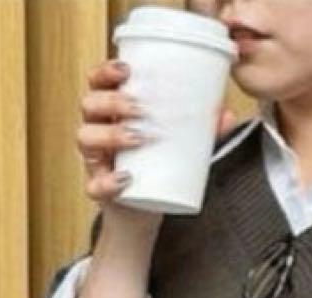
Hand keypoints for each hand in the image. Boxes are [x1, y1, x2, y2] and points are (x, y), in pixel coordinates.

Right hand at [77, 57, 239, 213]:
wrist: (143, 214)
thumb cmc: (155, 171)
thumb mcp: (177, 146)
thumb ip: (200, 132)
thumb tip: (226, 115)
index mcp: (110, 113)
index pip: (97, 83)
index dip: (105, 72)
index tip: (126, 69)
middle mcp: (96, 131)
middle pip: (89, 105)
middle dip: (114, 101)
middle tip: (142, 108)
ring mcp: (95, 160)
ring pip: (85, 137)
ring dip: (111, 134)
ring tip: (139, 138)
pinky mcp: (98, 189)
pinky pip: (94, 185)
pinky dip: (107, 181)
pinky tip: (126, 178)